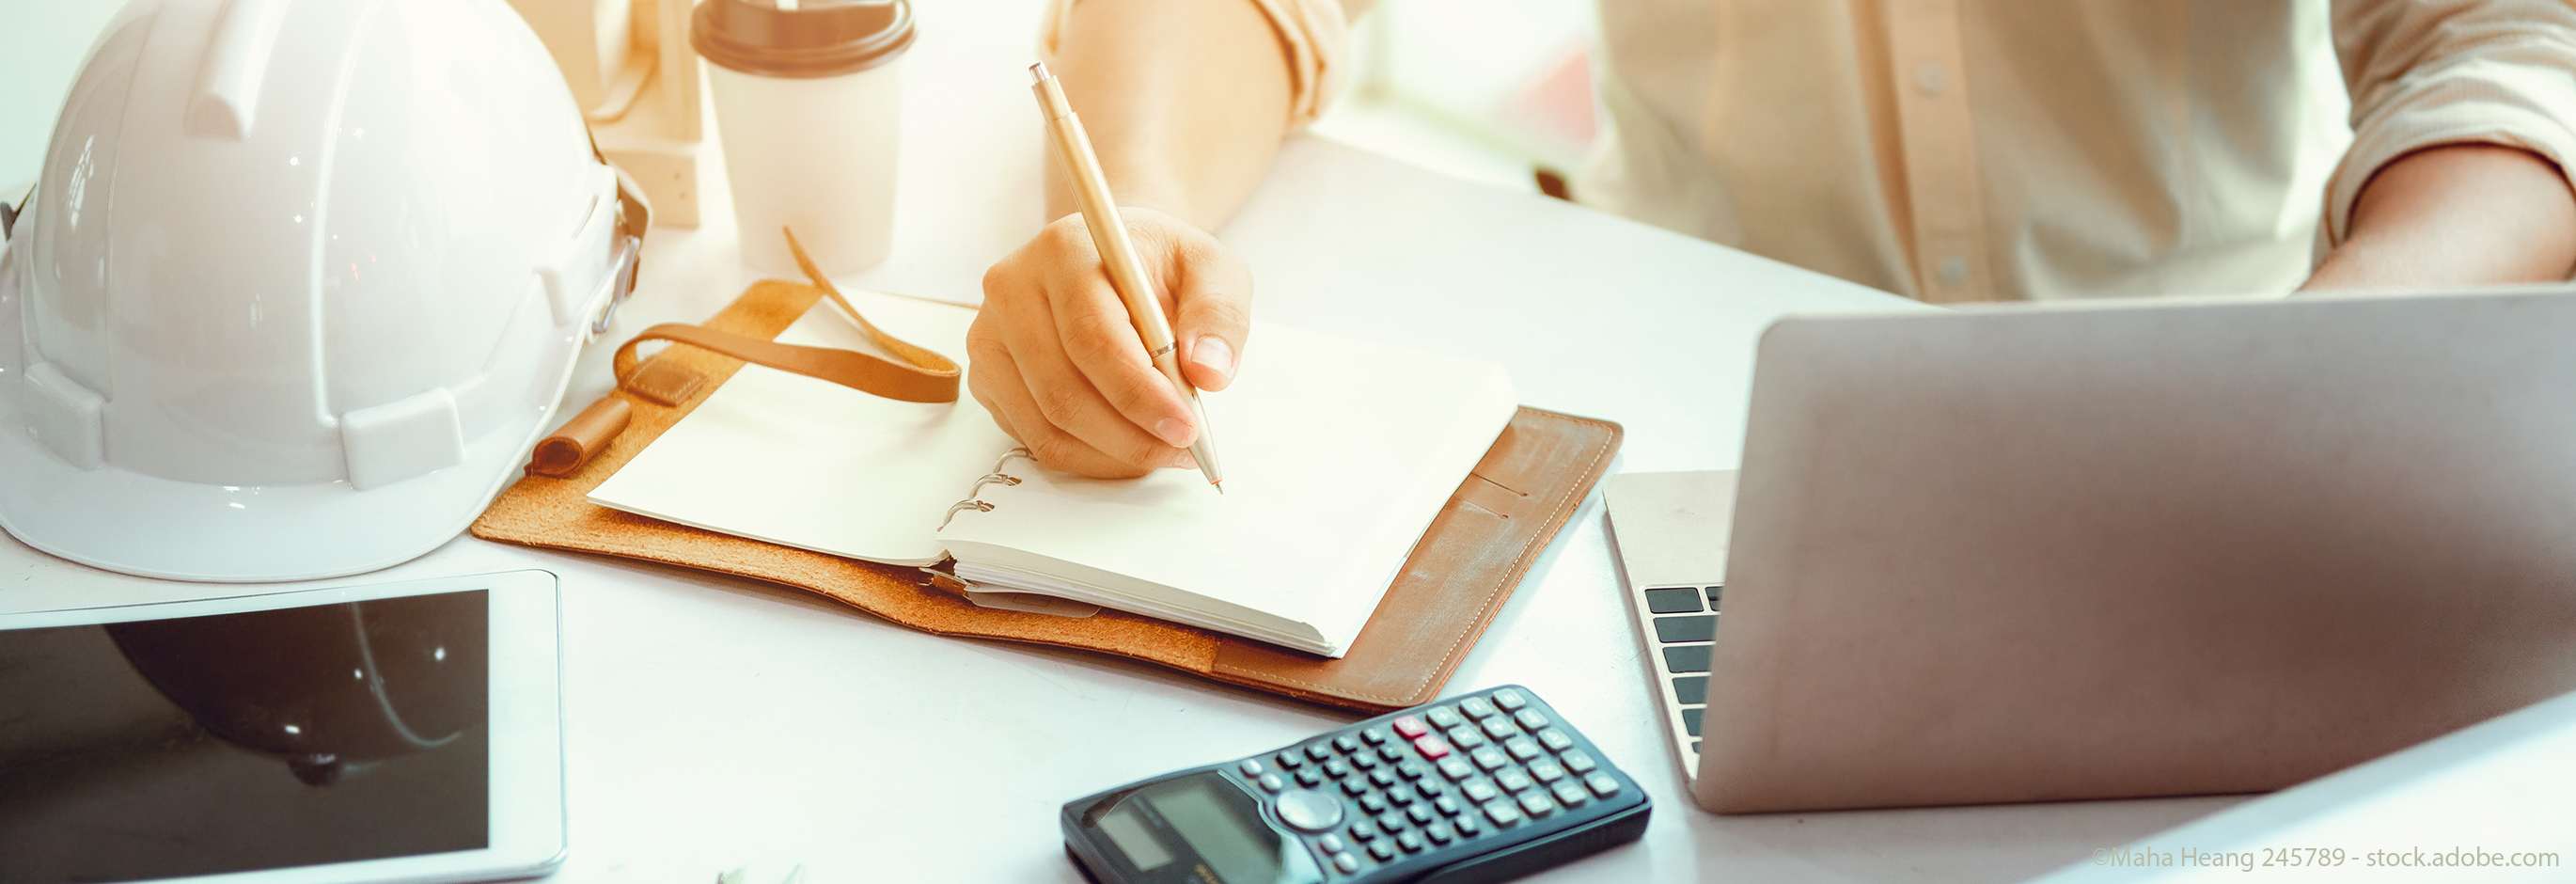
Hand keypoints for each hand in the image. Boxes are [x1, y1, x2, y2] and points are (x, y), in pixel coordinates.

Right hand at [970, 207, 1251, 477]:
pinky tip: (1127, 446)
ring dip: (1111, 454)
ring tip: (1162, 451)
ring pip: (1046, 424)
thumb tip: (1210, 373)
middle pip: (1063, 391)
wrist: (1112, 260)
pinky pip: (1032, 437)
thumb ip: (1218, 315)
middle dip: (1130, 436)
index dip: (1139, 394)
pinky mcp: (987, 375)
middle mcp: (1012, 289)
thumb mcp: (1211, 269)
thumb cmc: (1160, 266)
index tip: (1187, 427)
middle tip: (1181, 450)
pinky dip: (1087, 456)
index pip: (1092, 339)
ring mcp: (989, 335)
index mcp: (1064, 250)